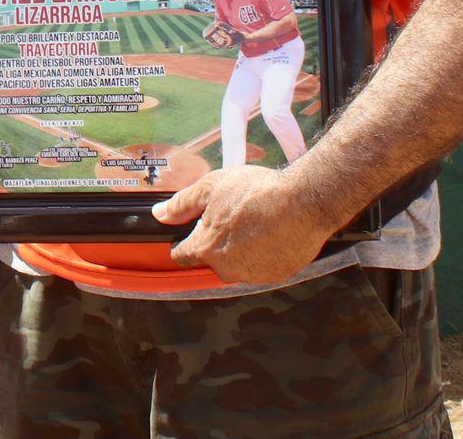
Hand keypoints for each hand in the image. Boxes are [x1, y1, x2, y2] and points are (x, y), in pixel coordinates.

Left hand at [151, 166, 332, 285]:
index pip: (182, 254)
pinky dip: (262, 252)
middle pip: (211, 258)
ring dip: (240, 248)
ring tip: (252, 221)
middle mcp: (227, 269)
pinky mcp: (277, 275)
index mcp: (206, 249)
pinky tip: (270, 231)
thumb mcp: (210, 187)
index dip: (181, 241)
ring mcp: (254, 275)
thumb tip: (159, 214)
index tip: (187, 232)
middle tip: (229, 216)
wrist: (303, 203)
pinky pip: (262, 265)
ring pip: (237, 263)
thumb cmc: (255, 192)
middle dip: (215, 241)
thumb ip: (181, 204)